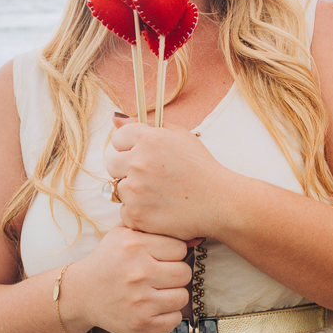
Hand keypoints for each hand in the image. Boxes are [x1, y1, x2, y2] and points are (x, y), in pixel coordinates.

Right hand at [71, 225, 191, 332]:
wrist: (82, 293)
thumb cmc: (109, 260)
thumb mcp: (124, 232)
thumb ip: (156, 226)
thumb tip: (198, 236)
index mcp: (135, 246)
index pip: (180, 248)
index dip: (173, 253)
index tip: (161, 257)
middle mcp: (137, 273)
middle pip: (185, 272)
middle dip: (176, 274)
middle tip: (162, 275)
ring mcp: (139, 301)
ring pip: (182, 296)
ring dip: (174, 294)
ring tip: (158, 291)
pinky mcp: (140, 324)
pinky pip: (175, 319)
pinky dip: (168, 315)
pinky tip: (154, 307)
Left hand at [107, 116, 235, 239]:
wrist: (219, 201)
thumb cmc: (200, 167)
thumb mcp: (179, 136)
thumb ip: (145, 125)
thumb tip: (115, 118)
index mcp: (149, 140)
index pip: (118, 138)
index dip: (131, 146)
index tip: (145, 155)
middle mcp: (138, 163)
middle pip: (112, 163)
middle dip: (128, 168)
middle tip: (152, 177)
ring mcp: (135, 191)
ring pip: (118, 188)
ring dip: (134, 191)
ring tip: (159, 193)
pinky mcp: (135, 215)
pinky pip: (124, 211)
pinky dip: (138, 212)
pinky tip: (159, 208)